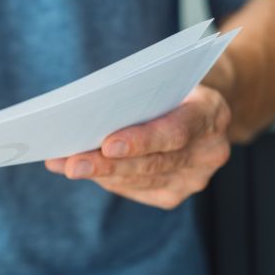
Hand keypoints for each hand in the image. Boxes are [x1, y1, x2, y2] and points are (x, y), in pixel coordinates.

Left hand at [45, 85, 231, 208]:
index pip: (175, 131)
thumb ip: (135, 95)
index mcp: (210, 113)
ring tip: (64, 165)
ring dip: (99, 174)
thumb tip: (82, 112)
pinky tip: (80, 170)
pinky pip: (135, 191)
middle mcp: (209, 151)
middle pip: (152, 164)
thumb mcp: (162, 80)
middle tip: (71, 164)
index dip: (141, 141)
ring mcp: (194, 178)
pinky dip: (106, 179)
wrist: (198, 112)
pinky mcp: (175, 194)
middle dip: (107, 164)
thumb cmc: (169, 89)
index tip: (107, 144)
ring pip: (140, 181)